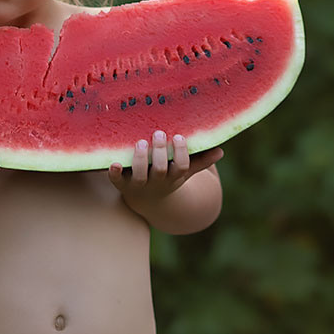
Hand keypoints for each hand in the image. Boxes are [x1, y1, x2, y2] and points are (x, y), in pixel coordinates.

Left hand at [108, 131, 222, 203]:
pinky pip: (117, 180)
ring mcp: (138, 185)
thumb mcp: (183, 172)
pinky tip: (113, 162)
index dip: (181, 153)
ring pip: (140, 175)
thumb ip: (199, 161)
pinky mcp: (121, 184)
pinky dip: (114, 173)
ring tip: (141, 142)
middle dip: (160, 153)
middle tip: (159, 133)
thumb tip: (221, 151)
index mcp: (173, 177)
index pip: (181, 167)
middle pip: (160, 170)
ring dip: (140, 160)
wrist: (145, 199)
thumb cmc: (166, 178)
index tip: (179, 136)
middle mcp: (156, 182)